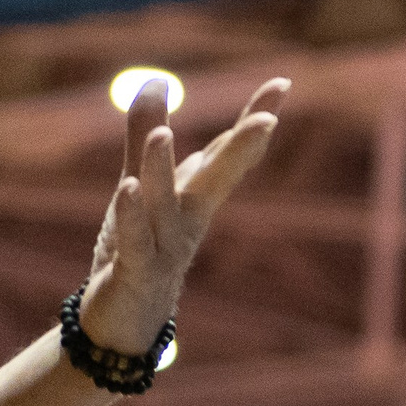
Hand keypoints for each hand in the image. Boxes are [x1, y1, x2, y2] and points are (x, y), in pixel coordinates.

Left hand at [77, 76, 285, 355]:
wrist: (123, 323)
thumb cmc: (138, 249)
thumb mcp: (140, 185)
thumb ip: (145, 136)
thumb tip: (156, 81)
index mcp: (193, 198)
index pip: (226, 153)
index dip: (254, 120)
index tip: (283, 84)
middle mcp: (187, 221)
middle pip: (216, 180)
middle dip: (240, 150)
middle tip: (268, 120)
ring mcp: (165, 250)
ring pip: (166, 207)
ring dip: (164, 172)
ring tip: (163, 135)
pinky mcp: (136, 274)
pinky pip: (134, 243)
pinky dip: (130, 217)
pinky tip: (126, 190)